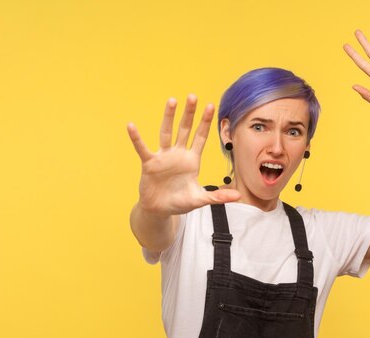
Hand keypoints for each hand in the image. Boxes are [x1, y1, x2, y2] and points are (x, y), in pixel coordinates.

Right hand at [127, 95, 239, 216]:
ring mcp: (163, 157)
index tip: (211, 106)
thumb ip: (218, 196)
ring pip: (166, 133)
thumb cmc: (179, 202)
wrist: (160, 209)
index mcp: (192, 160)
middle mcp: (178, 154)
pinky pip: (142, 148)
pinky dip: (137, 138)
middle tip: (193, 96)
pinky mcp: (149, 163)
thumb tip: (238, 196)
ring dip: (169, 117)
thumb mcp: (200, 199)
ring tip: (172, 101)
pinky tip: (131, 126)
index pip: (200, 137)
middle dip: (189, 114)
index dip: (205, 122)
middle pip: (185, 129)